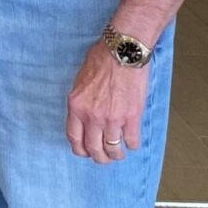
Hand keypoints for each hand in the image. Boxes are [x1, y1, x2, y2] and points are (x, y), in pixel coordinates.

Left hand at [66, 40, 148, 164]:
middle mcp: (92, 116)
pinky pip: (132, 141)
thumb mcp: (81, 80)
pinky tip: (132, 142)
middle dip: (100, 158)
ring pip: (113, 149)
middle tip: (105, 157)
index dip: (81, 150)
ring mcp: (113, 119)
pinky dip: (132, 145)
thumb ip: (82, 101)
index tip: (86, 151)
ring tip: (120, 153)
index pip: (74, 138)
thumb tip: (85, 115)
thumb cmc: (103, 58)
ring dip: (117, 154)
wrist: (123, 50)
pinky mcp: (132, 117)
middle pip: (94, 149)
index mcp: (77, 106)